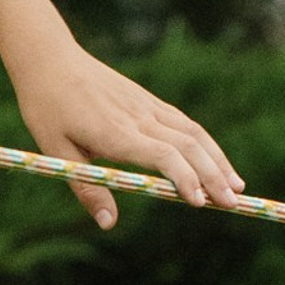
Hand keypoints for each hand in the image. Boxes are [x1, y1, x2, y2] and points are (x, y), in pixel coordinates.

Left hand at [7, 45, 243, 228]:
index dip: (185, 179)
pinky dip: (205, 143)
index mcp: (116, 132)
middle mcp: (139, 117)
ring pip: (194, 132)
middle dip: (214, 175)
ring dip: (218, 159)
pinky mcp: (148, 101)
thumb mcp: (57, 153)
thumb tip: (109, 225)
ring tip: (237, 185)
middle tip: (234, 203)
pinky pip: (184, 123)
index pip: (163, 155)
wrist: (50, 59)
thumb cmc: (47, 108)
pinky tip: (214, 160)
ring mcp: (147, 106)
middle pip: (189, 146)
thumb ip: (88, 189)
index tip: (200, 203)